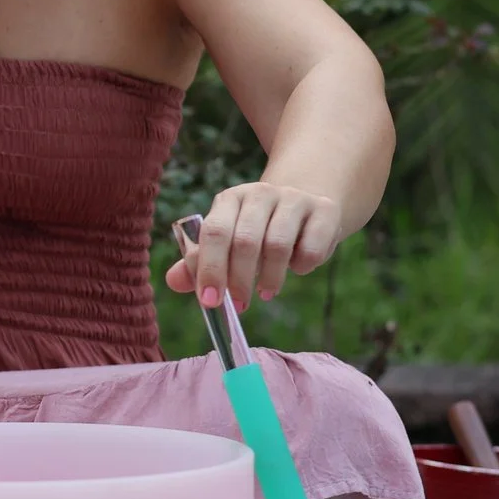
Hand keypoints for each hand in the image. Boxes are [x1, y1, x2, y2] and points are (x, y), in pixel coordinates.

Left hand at [164, 182, 341, 310]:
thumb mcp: (227, 241)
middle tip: (239, 305)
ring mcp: (294, 199)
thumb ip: (200, 262)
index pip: (214, 232)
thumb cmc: (257, 231)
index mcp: (229, 200)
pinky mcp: (324, 211)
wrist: (305, 204)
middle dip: (239, 279)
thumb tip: (174, 282)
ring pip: (278, 245)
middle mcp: (260, 194)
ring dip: (271, 278)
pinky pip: (311, 248)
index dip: (210, 268)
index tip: (210, 301)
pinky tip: (297, 268)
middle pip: (245, 241)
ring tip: (266, 292)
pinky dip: (302, 267)